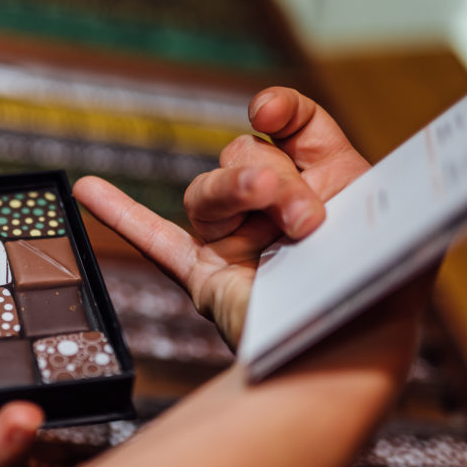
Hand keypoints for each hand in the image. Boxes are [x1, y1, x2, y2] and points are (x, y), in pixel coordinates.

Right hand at [74, 87, 370, 348]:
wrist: (353, 356)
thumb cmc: (379, 289)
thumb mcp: (375, 209)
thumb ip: (340, 163)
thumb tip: (279, 129)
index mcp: (325, 182)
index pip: (292, 125)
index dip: (281, 110)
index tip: (268, 113)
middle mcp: (274, 207)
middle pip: (241, 154)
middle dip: (276, 178)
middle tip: (310, 223)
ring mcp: (235, 241)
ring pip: (205, 191)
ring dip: (236, 195)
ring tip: (284, 231)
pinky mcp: (204, 276)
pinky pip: (155, 241)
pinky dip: (121, 215)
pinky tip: (88, 189)